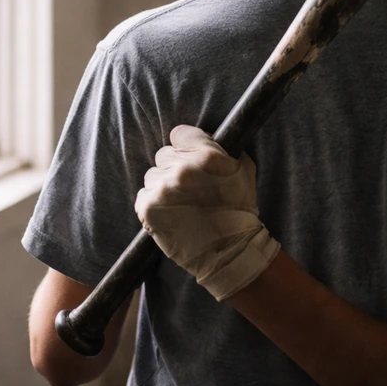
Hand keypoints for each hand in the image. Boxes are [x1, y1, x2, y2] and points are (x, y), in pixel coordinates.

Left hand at [135, 125, 279, 300]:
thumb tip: (203, 135)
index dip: (186, 147)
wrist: (231, 252)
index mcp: (206, 155)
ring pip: (153, 175)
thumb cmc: (239, 210)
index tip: (192, 160)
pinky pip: (143, 195)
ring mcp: (163, 189)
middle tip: (189, 187)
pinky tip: (170, 213)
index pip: (179, 134)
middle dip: (175, 167)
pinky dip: (153, 203)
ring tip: (180, 203)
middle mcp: (182, 169)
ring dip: (163, 186)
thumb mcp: (242, 168)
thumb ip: (221, 147)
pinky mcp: (148, 209)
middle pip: (164, 154)